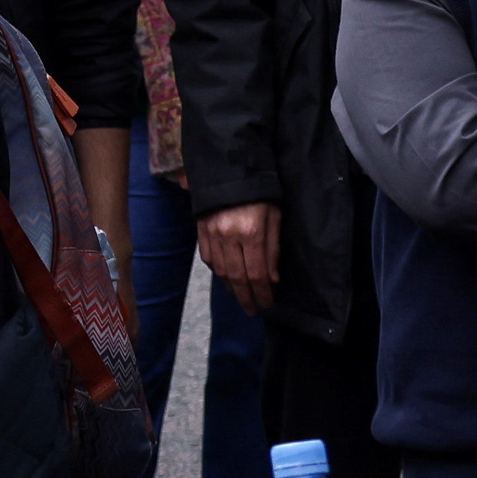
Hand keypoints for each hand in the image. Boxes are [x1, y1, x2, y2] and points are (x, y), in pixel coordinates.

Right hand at [198, 197, 280, 312]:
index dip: (262, 293)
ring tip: (240, 297)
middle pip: (237, 277)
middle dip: (246, 297)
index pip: (257, 274)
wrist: (230, 168)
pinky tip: (226, 278)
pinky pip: (208, 259)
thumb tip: (272, 279)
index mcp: (252, 232)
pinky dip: (217, 272)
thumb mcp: (275, 216)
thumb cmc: (260, 192)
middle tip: (252, 310)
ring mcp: (212, 234)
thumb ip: (273, 249)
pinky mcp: (202, 230)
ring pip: (220, 271)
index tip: (267, 304)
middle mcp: (229, 236)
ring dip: (231, 288)